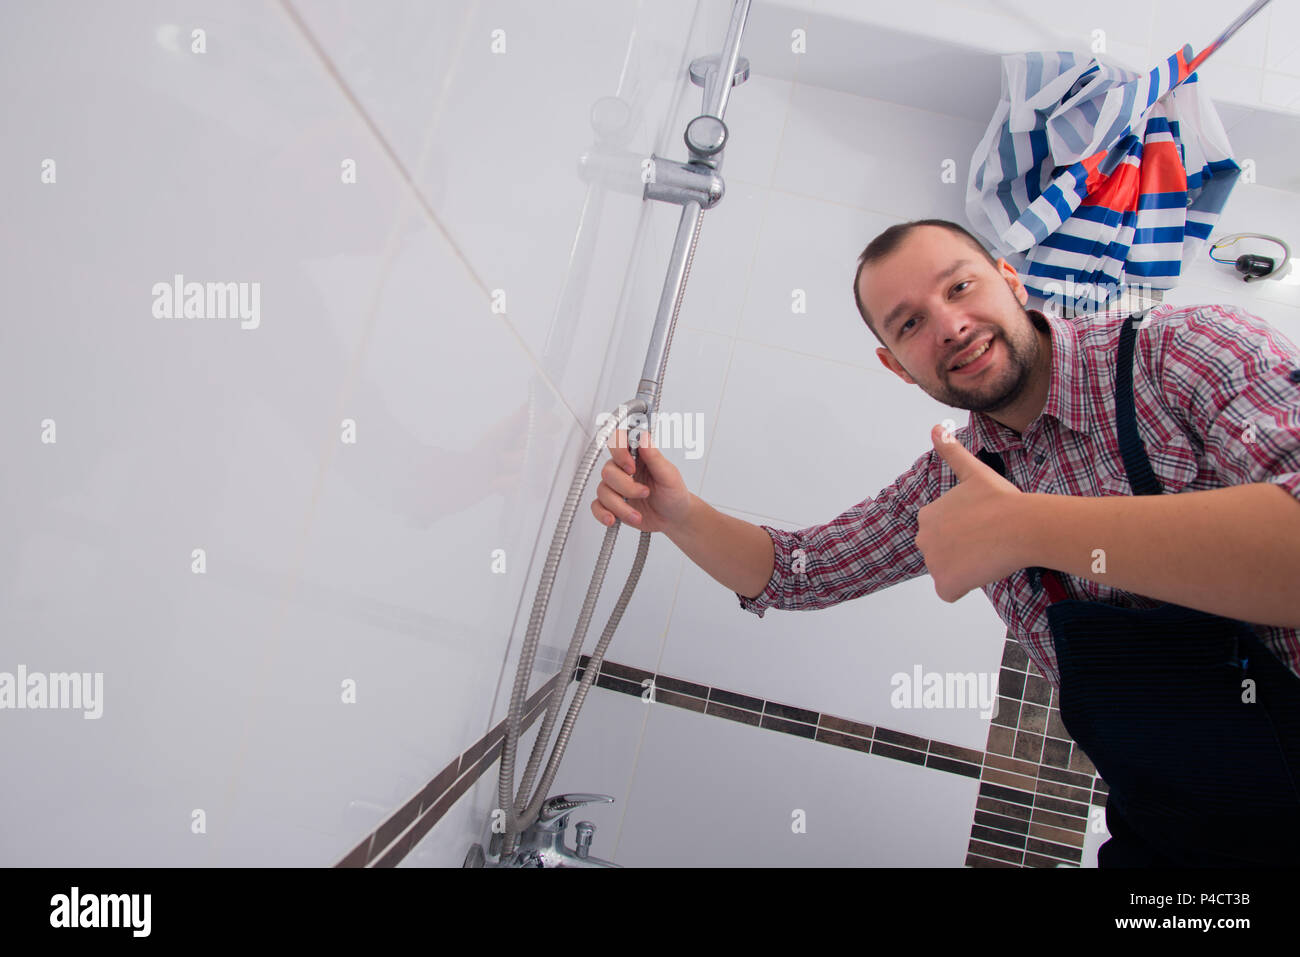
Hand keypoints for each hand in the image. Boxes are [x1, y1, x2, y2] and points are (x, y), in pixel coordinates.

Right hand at [590, 427, 690, 532]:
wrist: (674, 518)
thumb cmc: (673, 493)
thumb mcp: (669, 475)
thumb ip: (654, 457)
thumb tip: (643, 437)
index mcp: (637, 456)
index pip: (618, 441)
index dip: (619, 452)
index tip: (630, 467)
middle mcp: (623, 469)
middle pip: (608, 471)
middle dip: (626, 487)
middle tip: (645, 493)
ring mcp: (616, 487)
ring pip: (603, 491)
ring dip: (620, 506)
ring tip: (637, 515)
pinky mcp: (612, 504)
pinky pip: (596, 506)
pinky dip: (602, 513)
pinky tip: (613, 519)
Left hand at [915, 423, 1030, 601]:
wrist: (1022, 526)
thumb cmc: (1002, 500)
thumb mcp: (973, 470)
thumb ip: (951, 450)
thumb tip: (936, 426)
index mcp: (926, 515)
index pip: (942, 532)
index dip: (966, 532)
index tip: (982, 524)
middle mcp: (922, 539)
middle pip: (944, 553)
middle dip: (962, 551)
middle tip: (987, 540)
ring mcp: (932, 563)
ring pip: (950, 572)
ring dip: (966, 568)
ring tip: (987, 553)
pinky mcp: (945, 584)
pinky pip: (951, 591)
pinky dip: (965, 586)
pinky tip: (982, 570)